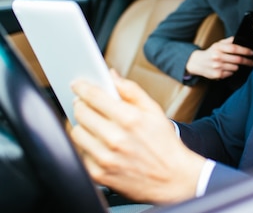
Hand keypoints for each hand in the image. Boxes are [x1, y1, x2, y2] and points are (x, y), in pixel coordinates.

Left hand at [70, 70, 206, 203]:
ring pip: (77, 132)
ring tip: (94, 125)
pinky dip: (87, 146)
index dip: (82, 87)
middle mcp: (115, 138)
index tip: (78, 84)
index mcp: (130, 119)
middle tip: (87, 104)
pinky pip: (80, 153)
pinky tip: (99, 144)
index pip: (94, 96)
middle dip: (82, 105)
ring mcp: (105, 158)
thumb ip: (132, 91)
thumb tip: (112, 77)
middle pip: (81, 113)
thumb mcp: (155, 111)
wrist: (172, 179)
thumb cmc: (164, 144)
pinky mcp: (98, 174)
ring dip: (82, 126)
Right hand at [185, 36, 252, 79]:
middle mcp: (218, 56)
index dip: (245, 51)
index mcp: (219, 47)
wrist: (197, 62)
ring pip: (235, 67)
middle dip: (248, 61)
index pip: (235, 48)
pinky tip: (227, 69)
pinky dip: (231, 72)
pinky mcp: (217, 74)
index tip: (252, 53)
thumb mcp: (218, 44)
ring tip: (234, 64)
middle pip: (237, 59)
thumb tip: (240, 38)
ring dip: (237, 66)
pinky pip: (230, 74)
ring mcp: (217, 66)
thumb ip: (229, 41)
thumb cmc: (211, 52)